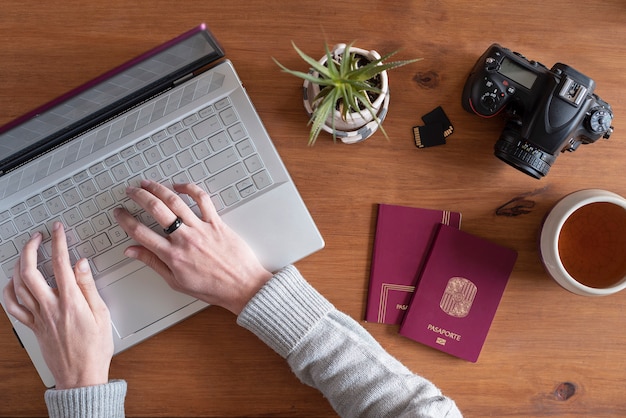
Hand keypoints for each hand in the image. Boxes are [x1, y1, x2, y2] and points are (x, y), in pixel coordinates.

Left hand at [2, 222, 112, 388]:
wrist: (81, 375)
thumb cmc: (95, 348)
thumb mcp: (102, 314)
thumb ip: (89, 287)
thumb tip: (81, 264)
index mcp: (71, 303)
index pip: (61, 264)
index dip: (58, 242)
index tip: (58, 230)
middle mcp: (50, 308)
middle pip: (30, 272)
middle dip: (31, 249)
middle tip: (38, 237)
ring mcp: (38, 317)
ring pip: (18, 286)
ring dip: (19, 265)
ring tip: (26, 253)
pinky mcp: (33, 326)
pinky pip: (13, 307)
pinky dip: (8, 291)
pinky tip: (12, 282)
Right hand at [114, 180, 272, 314]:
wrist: (242, 286)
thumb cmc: (213, 288)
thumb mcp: (176, 282)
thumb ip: (153, 263)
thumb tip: (132, 252)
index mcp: (172, 256)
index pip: (140, 232)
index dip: (125, 220)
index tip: (119, 213)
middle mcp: (185, 239)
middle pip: (155, 209)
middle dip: (138, 196)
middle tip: (131, 191)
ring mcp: (201, 228)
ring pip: (175, 201)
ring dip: (158, 188)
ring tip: (147, 183)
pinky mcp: (217, 223)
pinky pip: (202, 200)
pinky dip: (190, 188)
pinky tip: (179, 185)